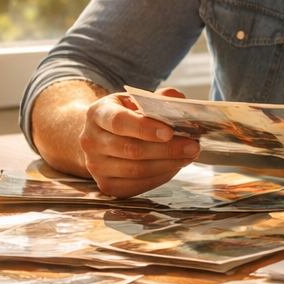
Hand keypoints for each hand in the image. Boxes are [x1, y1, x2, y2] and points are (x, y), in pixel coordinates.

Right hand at [79, 88, 200, 196]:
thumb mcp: (134, 100)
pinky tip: (174, 166)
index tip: (170, 132)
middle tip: (193, 146)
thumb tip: (178, 100)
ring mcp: (95, 166)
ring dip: (168, 164)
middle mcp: (90, 141)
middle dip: (167, 149)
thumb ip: (156, 98)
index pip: (119, 122)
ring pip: (136, 170)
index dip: (145, 128)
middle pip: (131, 150)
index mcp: (97, 114)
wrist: (100, 136)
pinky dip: (160, 177)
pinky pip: (137, 185)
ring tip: (188, 156)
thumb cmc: (124, 115)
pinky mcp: (106, 185)